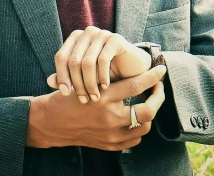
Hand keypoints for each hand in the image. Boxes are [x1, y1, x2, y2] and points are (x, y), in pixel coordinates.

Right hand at [26, 65, 166, 150]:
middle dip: (158, 97)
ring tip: (148, 102)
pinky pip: (135, 140)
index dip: (152, 76)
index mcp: (103, 97)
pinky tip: (136, 118)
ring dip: (150, 113)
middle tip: (159, 88)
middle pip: (147, 110)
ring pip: (144, 126)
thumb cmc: (68, 97)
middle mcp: (109, 117)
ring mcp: (110, 134)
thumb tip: (131, 68)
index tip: (162, 69)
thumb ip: (109, 79)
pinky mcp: (109, 145)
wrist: (51, 123)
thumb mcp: (86, 81)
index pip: (136, 85)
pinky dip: (139, 128)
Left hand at [47, 26, 151, 102]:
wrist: (134, 70)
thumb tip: (49, 81)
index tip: (65, 94)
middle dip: (77, 83)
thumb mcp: (85, 78)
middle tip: (83, 100)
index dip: (61, 76)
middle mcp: (87, 33)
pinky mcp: (115, 38)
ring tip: (94, 97)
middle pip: (73, 61)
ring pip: (86, 62)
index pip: (61, 57)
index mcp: (76, 38)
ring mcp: (101, 34)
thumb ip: (68, 78)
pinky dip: (102, 76)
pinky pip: (102, 60)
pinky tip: (105, 87)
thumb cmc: (107, 74)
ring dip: (89, 83)